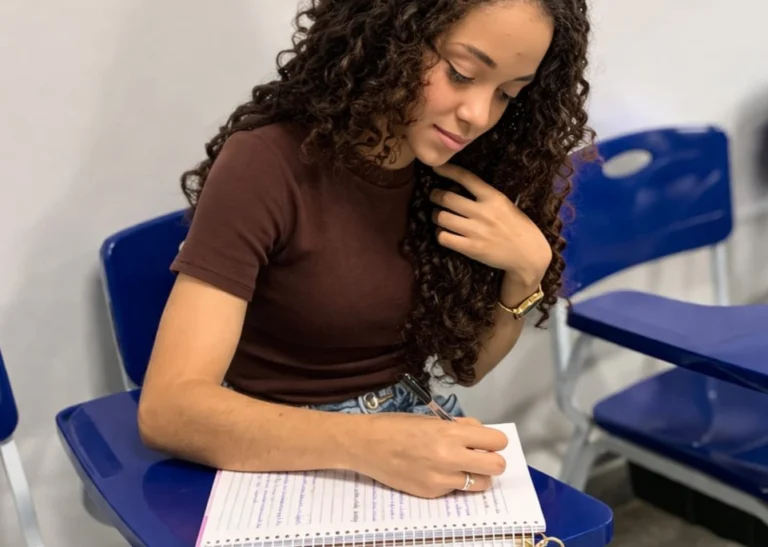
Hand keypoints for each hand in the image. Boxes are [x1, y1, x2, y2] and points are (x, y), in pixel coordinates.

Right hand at [351, 414, 507, 498]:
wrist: (367, 445)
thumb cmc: (398, 426)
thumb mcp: (432, 419)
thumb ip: (459, 427)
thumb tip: (479, 434)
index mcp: (451, 433)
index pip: (496, 441)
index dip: (495, 441)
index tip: (487, 442)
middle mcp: (450, 458)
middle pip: (496, 466)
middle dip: (492, 461)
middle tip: (480, 458)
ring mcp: (441, 479)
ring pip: (481, 484)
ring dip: (476, 475)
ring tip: (460, 468)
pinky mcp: (432, 493)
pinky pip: (455, 490)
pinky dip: (451, 482)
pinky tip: (434, 472)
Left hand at [429, 163, 551, 286]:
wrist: (529, 254)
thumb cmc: (517, 227)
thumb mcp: (505, 204)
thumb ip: (485, 196)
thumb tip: (457, 188)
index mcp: (493, 197)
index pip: (466, 178)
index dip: (447, 170)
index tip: (436, 168)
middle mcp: (483, 212)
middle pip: (446, 198)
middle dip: (435, 195)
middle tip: (434, 196)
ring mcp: (476, 231)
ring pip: (441, 217)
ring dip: (435, 215)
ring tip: (438, 216)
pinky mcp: (471, 248)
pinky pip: (444, 238)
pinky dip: (440, 234)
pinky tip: (444, 233)